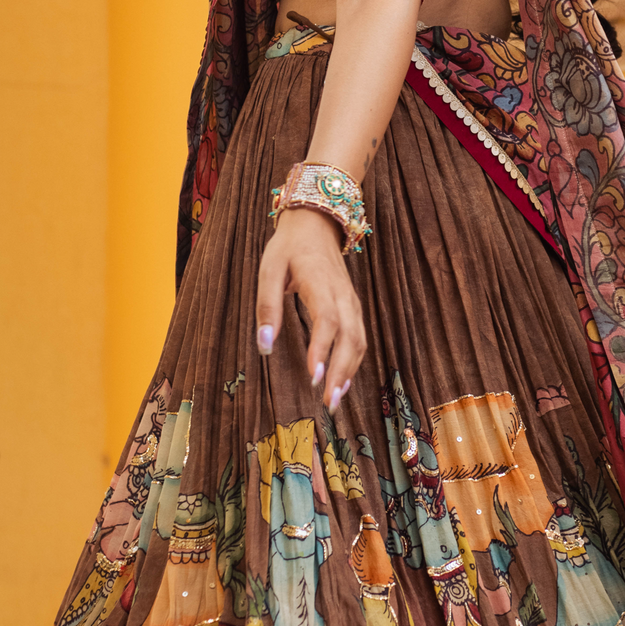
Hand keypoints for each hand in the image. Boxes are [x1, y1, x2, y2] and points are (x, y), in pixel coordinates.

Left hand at [255, 205, 364, 408]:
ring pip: (359, 340)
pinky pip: (360, 336)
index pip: (327, 320)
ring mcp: (351, 301)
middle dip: (341, 372)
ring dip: (350, 371)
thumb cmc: (288, 247)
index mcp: (321, 283)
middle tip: (328, 403)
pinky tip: (343, 380)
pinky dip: (354, 361)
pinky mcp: (352, 306)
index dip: (323, 349)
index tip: (314, 376)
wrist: (316, 223)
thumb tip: (264, 346)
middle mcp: (342, 295)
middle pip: (350, 337)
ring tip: (336, 399)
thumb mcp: (268, 269)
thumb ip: (267, 306)